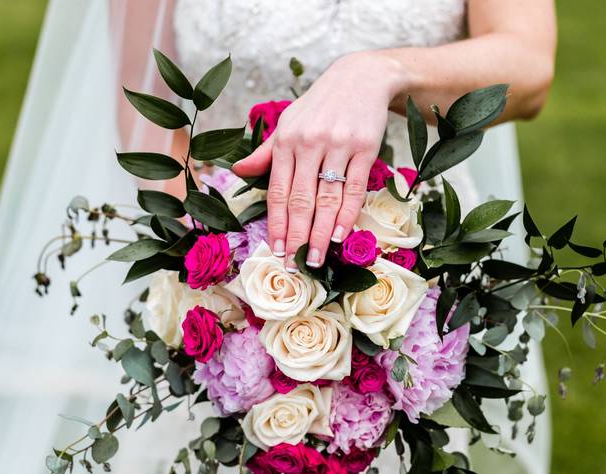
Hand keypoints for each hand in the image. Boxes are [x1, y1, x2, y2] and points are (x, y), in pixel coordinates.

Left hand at [233, 51, 405, 270]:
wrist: (361, 77)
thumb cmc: (320, 105)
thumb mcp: (288, 123)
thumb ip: (266, 152)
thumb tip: (240, 171)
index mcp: (286, 141)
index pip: (278, 191)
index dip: (276, 224)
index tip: (274, 250)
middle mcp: (309, 143)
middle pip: (301, 200)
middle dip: (296, 236)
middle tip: (294, 265)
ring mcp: (338, 146)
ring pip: (327, 198)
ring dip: (320, 233)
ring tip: (316, 259)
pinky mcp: (365, 148)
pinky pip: (355, 188)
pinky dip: (347, 214)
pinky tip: (339, 235)